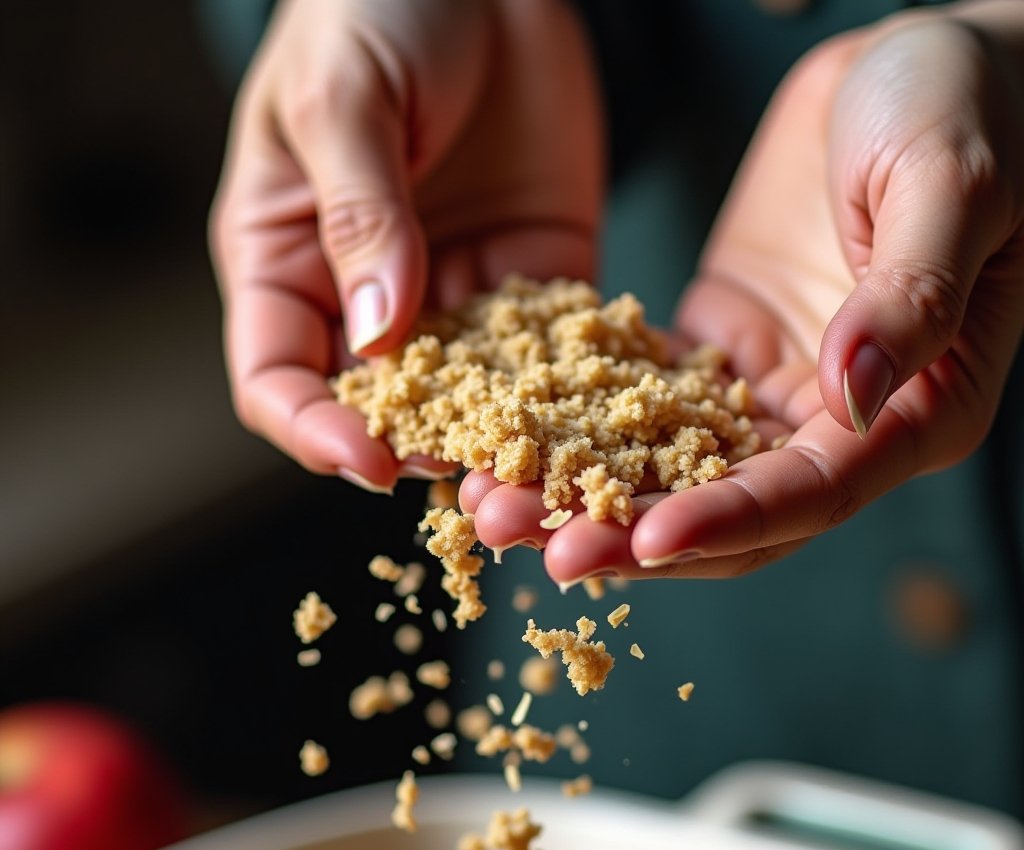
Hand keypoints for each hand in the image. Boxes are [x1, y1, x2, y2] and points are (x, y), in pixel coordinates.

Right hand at [210, 0, 601, 486]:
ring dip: (508, 443)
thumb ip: (361, 213)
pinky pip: (553, 352)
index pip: (279, 380)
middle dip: (422, 455)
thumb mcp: (345, 99)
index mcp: (287, 262)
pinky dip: (576, 391)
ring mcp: (454, 294)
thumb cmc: (371, 5)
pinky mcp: (534, 278)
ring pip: (472, 401)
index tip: (367, 460)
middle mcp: (366, 297)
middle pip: (381, 411)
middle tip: (475, 483)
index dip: (315, 431)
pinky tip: (609, 421)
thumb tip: (380, 333)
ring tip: (549, 475)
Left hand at [468, 4, 1023, 581]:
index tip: (642, 538)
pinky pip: (637, 405)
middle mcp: (839, 426)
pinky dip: (573, 427)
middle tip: (532, 542)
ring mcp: (772, 393)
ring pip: (672, 474)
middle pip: (728, 511)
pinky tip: (504, 438)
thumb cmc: (973, 105)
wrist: (929, 53)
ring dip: (585, 495)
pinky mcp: (719, 350)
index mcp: (919, 413)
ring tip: (492, 508)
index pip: (811, 493)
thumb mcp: (951, 183)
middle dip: (629, 533)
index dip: (726, 522)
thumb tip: (851, 394)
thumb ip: (910, 294)